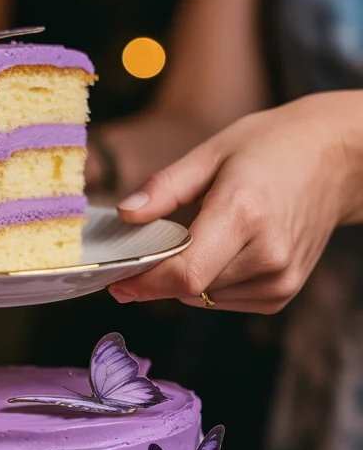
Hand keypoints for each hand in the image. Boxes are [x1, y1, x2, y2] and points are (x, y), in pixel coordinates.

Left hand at [108, 93, 362, 312]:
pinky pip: (225, 301)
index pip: (185, 273)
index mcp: (245, 213)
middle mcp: (267, 253)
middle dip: (160, 274)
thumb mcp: (212, 152)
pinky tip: (227, 249)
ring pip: (204, 298)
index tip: (116, 283)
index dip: (145, 284)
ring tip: (205, 235)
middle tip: (154, 244)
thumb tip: (125, 215)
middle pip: (190, 288)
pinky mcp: (282, 293)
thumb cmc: (271, 148)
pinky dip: (212, 282)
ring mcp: (280, 278)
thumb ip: (165, 188)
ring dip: (188, 278)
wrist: (334, 160)